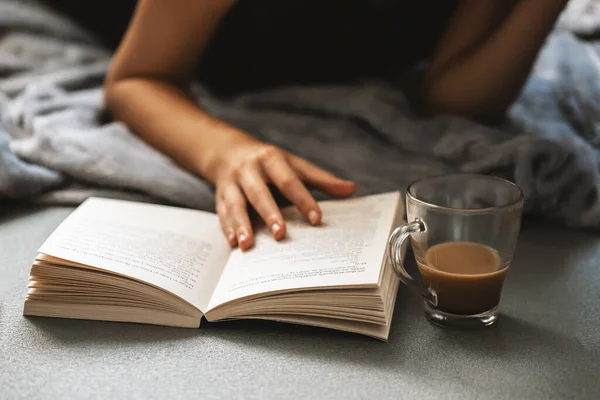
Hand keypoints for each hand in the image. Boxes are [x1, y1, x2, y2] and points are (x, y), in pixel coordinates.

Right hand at [206, 134, 355, 250]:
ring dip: (241, 225)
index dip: (304, 200)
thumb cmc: (270, 163)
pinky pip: (221, 214)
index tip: (317, 220)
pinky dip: (227, 229)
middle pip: (259, 192)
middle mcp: (250, 170)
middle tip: (281, 234)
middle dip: (269, 213)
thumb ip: (322, 179)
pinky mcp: (220, 197)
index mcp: (272, 160)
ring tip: (248, 245)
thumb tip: (351, 189)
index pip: (290, 181)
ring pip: (235, 204)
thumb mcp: (295, 165)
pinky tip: (234, 244)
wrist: (228, 152)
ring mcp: (232, 183)